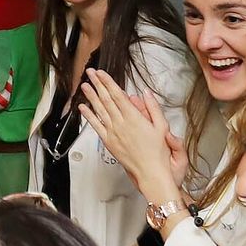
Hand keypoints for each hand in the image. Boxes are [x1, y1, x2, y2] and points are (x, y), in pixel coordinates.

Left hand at [77, 69, 182, 198]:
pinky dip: (89, 116)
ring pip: (99, 110)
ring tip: (85, 85)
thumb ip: (153, 108)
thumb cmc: (157, 152)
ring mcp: (113, 133)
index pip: (117, 95)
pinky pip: (96, 126)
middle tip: (90, 73)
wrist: (150, 172)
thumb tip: (146, 93)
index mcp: (134, 118)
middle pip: (106, 99)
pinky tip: (84, 108)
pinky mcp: (108, 142)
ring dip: (91, 96)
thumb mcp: (161, 126)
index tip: (101, 73)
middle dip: (97, 84)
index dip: (108, 82)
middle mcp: (121, 124)